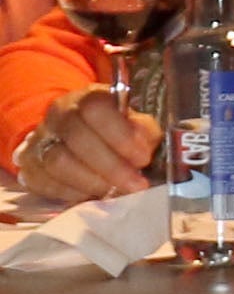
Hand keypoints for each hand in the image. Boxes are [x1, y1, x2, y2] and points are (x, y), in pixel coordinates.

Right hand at [16, 88, 153, 203]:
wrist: (79, 145)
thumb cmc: (117, 136)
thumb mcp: (138, 128)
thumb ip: (144, 132)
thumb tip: (142, 145)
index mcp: (88, 99)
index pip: (96, 108)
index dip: (121, 135)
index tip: (142, 158)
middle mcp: (59, 114)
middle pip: (77, 137)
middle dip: (111, 166)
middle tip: (136, 185)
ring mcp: (39, 139)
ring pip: (59, 162)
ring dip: (93, 182)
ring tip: (116, 192)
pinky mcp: (29, 166)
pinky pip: (46, 183)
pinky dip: (74, 193)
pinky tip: (93, 194)